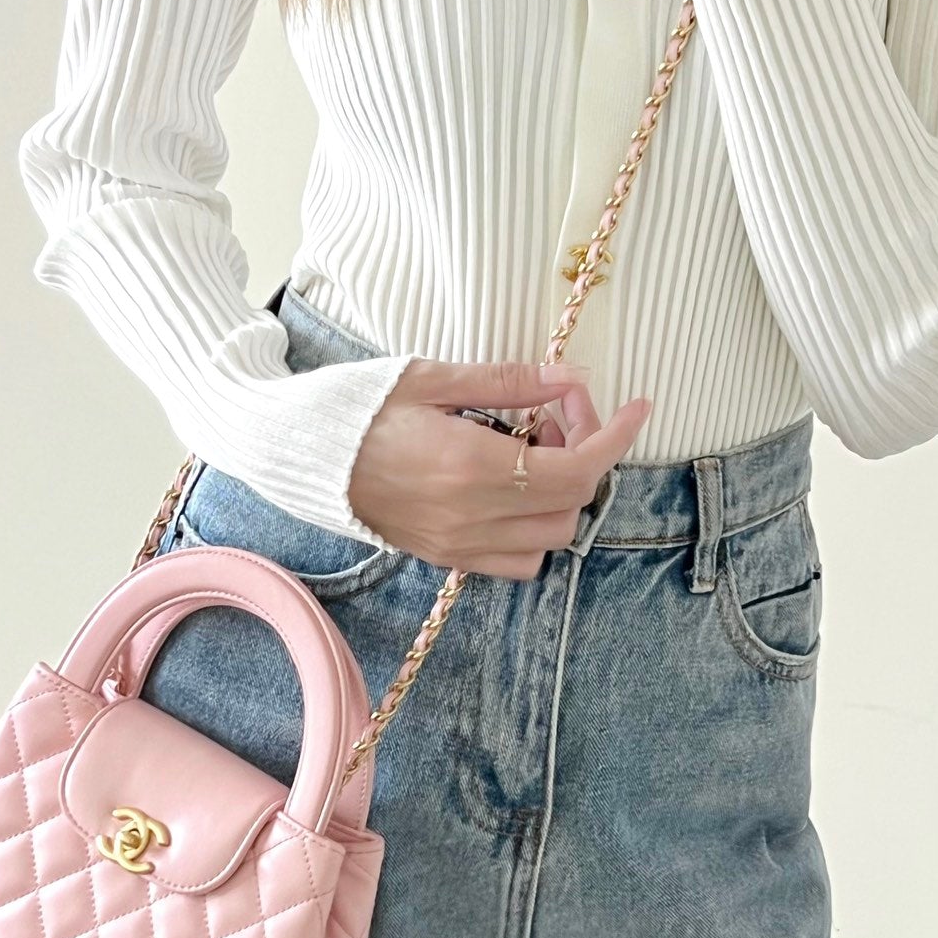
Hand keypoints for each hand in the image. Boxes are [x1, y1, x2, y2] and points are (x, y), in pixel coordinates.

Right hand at [347, 357, 652, 576]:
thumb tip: (571, 377)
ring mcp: (458, 544)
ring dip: (563, 493)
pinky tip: (513, 488)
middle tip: (554, 413)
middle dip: (585, 454)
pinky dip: (535, 529)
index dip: (616, 437)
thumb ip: (509, 381)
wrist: (300, 454)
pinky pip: (518, 561)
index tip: (636, 407)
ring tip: (531, 449)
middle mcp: (470, 516)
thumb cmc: (360, 408)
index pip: (576, 467)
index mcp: (470, 465)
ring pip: (552, 537)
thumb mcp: (433, 376)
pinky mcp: (445, 557)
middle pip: (573, 502)